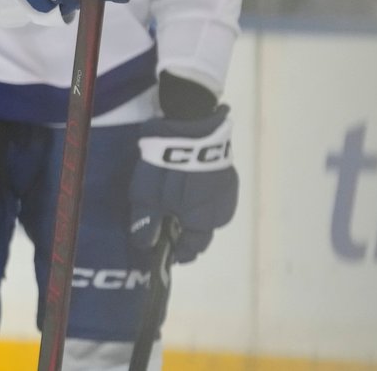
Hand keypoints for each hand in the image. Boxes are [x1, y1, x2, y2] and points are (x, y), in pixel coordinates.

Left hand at [129, 104, 237, 262]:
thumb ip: (147, 224)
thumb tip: (147, 245)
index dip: (179, 251)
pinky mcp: (228, 170)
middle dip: (188, 230)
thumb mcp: (146, 196)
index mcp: (204, 221)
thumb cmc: (167, 167)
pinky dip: (203, 193)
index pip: (194, 248)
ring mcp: (229, 189)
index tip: (168, 250)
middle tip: (170, 222)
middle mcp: (223, 210)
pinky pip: (215, 192)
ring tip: (179, 201)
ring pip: (212, 210)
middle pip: (205, 229)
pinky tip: (190, 183)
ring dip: (197, 210)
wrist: (191, 126)